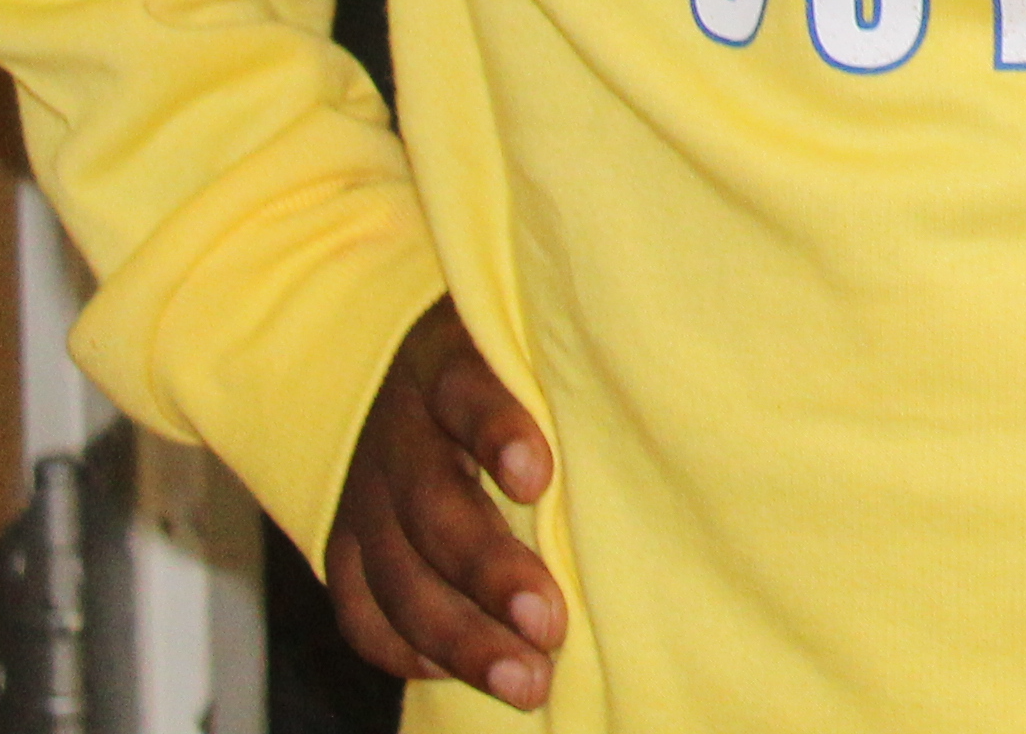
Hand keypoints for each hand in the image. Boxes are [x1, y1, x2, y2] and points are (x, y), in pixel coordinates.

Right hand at [326, 300, 565, 709]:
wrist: (417, 373)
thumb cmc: (525, 364)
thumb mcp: (542, 343)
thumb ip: (583, 374)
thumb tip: (679, 417)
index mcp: (445, 364)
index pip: (463, 391)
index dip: (496, 430)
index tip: (539, 478)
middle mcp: (397, 430)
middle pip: (430, 504)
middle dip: (489, 572)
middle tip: (550, 626)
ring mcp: (364, 492)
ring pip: (396, 574)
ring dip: (458, 637)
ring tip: (526, 682)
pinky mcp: (346, 544)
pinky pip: (360, 610)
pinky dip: (407, 651)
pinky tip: (457, 676)